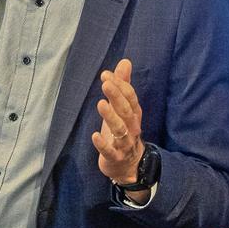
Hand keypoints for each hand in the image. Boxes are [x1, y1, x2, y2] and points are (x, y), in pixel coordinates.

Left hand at [91, 59, 144, 188]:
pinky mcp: (115, 156)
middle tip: (105, 84)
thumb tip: (125, 61)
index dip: (120, 86)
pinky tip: (95, 136)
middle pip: (126, 111)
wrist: (129, 165)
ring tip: (100, 104)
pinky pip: (110, 151)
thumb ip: (124, 85)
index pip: (130, 98)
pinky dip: (103, 144)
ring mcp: (124, 143)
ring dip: (111, 117)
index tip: (106, 75)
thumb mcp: (122, 108)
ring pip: (120, 129)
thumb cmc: (123, 131)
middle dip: (117, 97)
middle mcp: (132, 127)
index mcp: (133, 114)